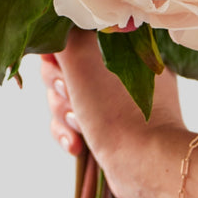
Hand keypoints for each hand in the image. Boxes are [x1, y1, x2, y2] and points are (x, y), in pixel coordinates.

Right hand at [41, 29, 186, 197]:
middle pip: (64, 68)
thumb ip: (63, 36)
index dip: (58, 57)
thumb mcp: (81, 56)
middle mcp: (119, 68)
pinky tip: (77, 146)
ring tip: (78, 128)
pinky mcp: (108, 128)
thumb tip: (54, 33)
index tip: (61, 71)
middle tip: (70, 97)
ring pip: (65, 98)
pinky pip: (74, 123)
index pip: (73, 38)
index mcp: (120, 44)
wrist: (144, 164)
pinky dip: (70, 134)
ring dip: (63, 115)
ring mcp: (114, 100)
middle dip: (59, 89)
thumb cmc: (114, 107)